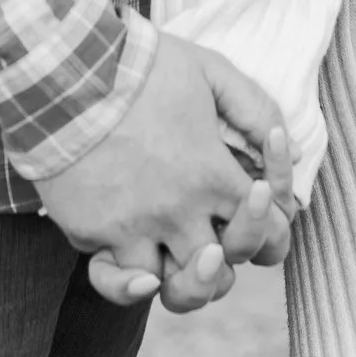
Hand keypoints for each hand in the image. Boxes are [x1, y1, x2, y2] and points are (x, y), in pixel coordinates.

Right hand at [32, 32, 296, 314]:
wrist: (65, 68)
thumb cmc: (141, 64)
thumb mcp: (210, 70)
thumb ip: (256, 109)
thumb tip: (290, 150)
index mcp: (213, 174)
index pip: (268, 231)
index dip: (271, 227)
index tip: (253, 204)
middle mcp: (179, 211)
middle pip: (226, 269)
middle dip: (232, 256)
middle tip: (218, 232)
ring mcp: (135, 228)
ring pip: (179, 292)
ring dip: (190, 283)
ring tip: (185, 256)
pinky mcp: (95, 232)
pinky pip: (117, 282)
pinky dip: (130, 288)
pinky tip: (142, 277)